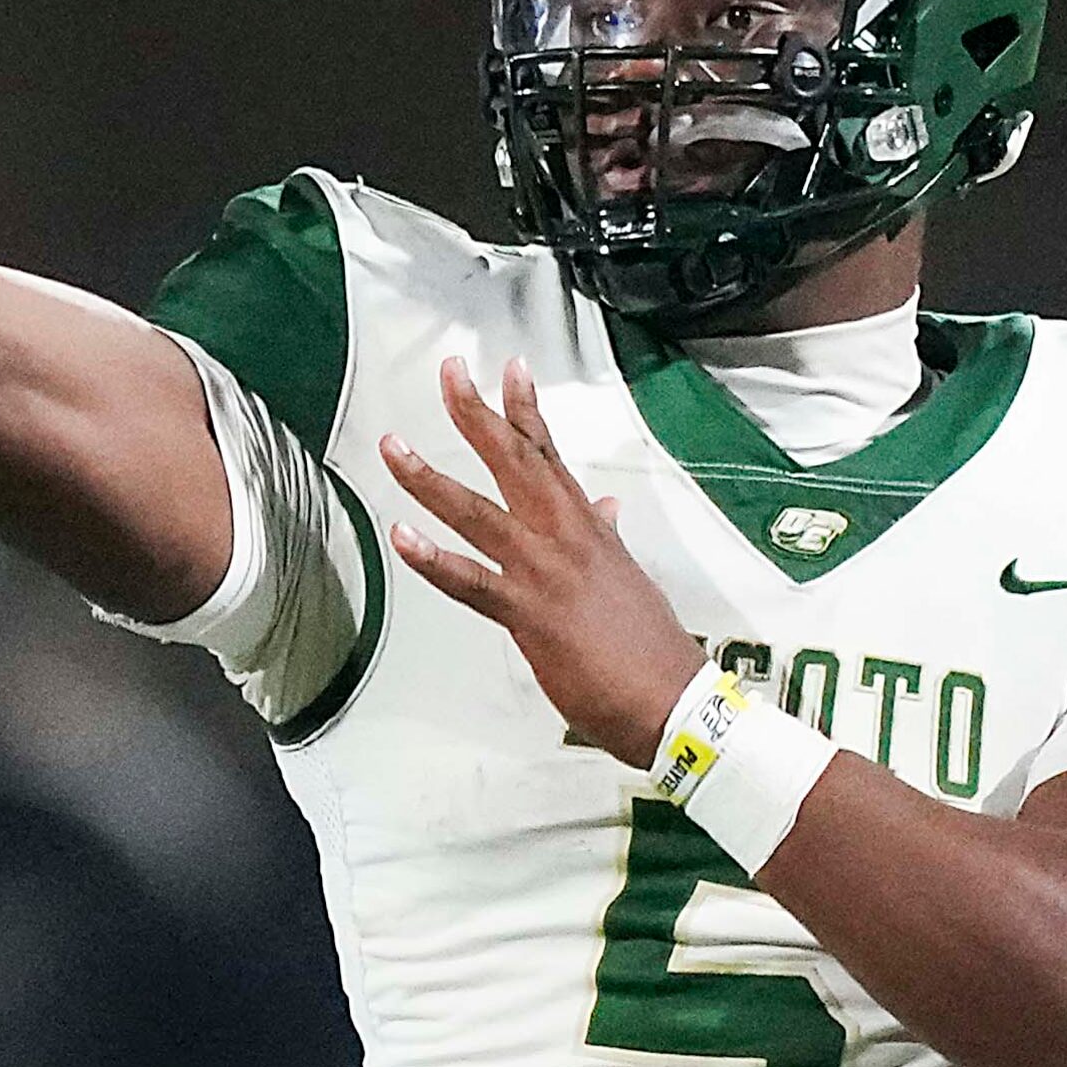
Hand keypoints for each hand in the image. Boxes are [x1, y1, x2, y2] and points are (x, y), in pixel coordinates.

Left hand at [381, 356, 706, 766]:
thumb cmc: (650, 645)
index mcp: (585, 527)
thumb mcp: (629, 576)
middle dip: (476, 413)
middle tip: (449, 371)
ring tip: (393, 447)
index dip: (527, 408)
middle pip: (513, 461)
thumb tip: (608, 509)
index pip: (550, 454)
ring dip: (429, 478)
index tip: (508, 367)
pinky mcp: (528, 614)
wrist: (672, 699)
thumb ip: (608, 537)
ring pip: (477, 512)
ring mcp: (543, 571)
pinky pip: (470, 582)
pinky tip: (402, 537)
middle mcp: (563, 537)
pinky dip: (433, 559)